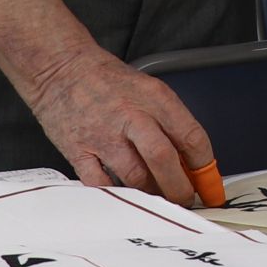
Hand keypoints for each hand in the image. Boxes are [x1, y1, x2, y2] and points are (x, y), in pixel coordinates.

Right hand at [18, 45, 215, 205]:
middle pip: (165, 161)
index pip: (192, 138)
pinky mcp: (79, 150)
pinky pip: (102, 184)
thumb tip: (188, 162)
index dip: (205, 168)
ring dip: (151, 194)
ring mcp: (104, 135)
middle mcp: (132, 116)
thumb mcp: (148, 89)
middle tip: (184, 199)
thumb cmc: (105, 79)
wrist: (58, 68)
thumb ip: (169, 122)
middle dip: (180, 189)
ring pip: (136, 178)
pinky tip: (124, 194)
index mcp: (155, 98)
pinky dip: (116, 194)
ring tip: (156, 196)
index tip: (208, 185)